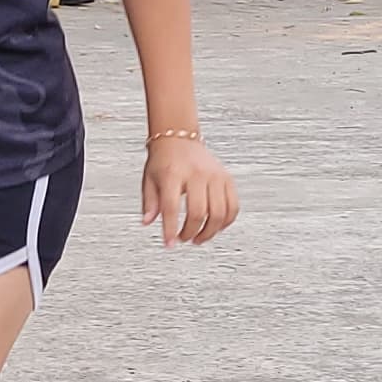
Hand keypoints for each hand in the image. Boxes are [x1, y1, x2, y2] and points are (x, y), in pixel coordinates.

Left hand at [141, 134, 238, 248]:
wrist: (179, 138)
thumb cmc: (163, 159)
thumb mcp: (149, 179)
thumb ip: (149, 203)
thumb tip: (147, 222)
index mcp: (173, 173)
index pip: (172, 207)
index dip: (171, 230)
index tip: (169, 244)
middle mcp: (196, 173)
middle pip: (198, 212)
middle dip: (191, 232)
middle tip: (184, 239)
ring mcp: (214, 175)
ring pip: (219, 213)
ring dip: (210, 232)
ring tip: (199, 238)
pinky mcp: (227, 178)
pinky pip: (233, 206)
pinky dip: (226, 222)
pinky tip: (216, 227)